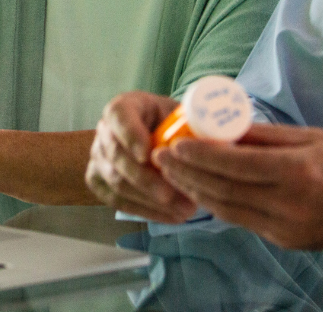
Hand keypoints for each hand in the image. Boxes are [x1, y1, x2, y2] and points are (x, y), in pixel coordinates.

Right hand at [85, 92, 196, 222]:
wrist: (166, 136)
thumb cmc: (178, 124)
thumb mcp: (188, 116)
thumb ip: (199, 123)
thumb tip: (224, 139)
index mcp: (126, 106)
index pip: (118, 115)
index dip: (130, 134)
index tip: (148, 154)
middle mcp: (106, 129)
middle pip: (115, 154)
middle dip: (144, 178)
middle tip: (171, 195)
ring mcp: (98, 156)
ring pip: (116, 181)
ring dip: (149, 199)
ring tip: (183, 211)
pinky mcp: (99, 179)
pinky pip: (116, 200)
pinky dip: (144, 210)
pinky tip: (171, 217)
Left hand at [154, 122, 322, 249]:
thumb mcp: (308, 137)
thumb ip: (263, 135)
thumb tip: (221, 127)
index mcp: (296, 172)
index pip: (235, 165)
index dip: (199, 156)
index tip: (173, 145)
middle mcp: (289, 204)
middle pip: (224, 190)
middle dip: (187, 174)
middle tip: (161, 159)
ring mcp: (286, 228)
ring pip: (228, 210)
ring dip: (196, 192)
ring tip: (173, 175)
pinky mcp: (284, 241)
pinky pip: (242, 221)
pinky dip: (218, 205)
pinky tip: (201, 191)